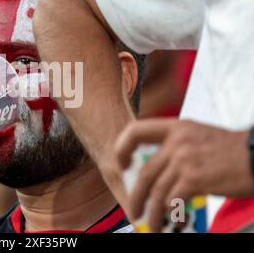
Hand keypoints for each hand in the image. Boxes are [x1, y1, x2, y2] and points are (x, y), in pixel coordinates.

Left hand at [117, 119, 253, 231]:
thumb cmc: (232, 151)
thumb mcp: (198, 137)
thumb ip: (176, 148)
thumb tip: (156, 172)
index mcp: (176, 127)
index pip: (136, 131)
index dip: (123, 147)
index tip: (122, 164)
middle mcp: (176, 141)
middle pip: (145, 172)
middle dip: (136, 196)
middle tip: (134, 211)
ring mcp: (184, 159)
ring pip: (156, 192)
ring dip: (153, 213)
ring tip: (153, 226)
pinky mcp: (194, 178)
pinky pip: (172, 201)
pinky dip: (173, 214)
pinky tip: (178, 221)